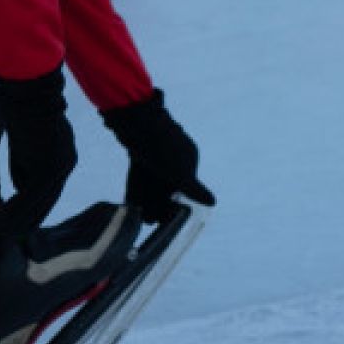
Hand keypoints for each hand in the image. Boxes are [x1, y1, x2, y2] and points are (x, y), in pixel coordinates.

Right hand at [0, 68, 77, 241]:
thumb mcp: (25, 142)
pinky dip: (17, 209)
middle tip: (10, 235)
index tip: (20, 224)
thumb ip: (26, 163)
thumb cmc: (22, 110)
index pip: (50, 190)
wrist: (28, 90)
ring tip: (2, 232)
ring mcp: (61, 163)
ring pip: (40, 201)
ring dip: (20, 218)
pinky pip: (32, 194)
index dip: (35, 208)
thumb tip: (21, 187)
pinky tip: (2, 219)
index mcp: (64, 154)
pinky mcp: (49, 163)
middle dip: (29, 219)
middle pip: (49, 200)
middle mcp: (67, 161)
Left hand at [100, 91, 215, 223]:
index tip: (165, 218)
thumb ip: (194, 189)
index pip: (184, 185)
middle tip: (150, 220)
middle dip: (159, 202)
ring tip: (140, 214)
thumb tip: (212, 202)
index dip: (174, 203)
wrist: (138, 124)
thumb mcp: (180, 174)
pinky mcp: (140, 147)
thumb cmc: (164, 150)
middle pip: (166, 184)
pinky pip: (141, 171)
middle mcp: (174, 153)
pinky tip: (131, 200)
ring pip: (152, 179)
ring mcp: (157, 150)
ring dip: (147, 197)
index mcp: (188, 157)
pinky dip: (137, 186)